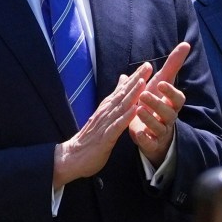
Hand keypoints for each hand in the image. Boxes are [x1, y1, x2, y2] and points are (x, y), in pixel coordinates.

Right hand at [53, 62, 155, 187]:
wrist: (73, 156)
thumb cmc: (91, 137)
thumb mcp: (104, 114)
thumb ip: (114, 98)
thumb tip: (122, 78)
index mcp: (107, 107)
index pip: (123, 89)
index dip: (135, 77)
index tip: (147, 65)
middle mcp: (106, 112)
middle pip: (123, 93)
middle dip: (136, 80)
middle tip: (148, 66)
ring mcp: (105, 124)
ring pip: (121, 107)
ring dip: (132, 94)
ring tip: (143, 83)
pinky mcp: (105, 137)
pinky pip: (117, 126)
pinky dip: (125, 118)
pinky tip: (135, 110)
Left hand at [124, 41, 191, 166]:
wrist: (152, 131)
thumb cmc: (157, 103)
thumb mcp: (162, 83)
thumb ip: (172, 66)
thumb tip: (185, 44)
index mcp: (171, 104)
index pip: (177, 98)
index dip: (170, 91)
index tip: (161, 83)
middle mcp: (169, 118)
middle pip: (169, 112)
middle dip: (157, 103)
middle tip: (144, 95)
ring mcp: (161, 132)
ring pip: (159, 127)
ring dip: (149, 119)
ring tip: (138, 110)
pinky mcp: (152, 144)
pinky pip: (150, 143)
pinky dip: (145, 139)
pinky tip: (137, 133)